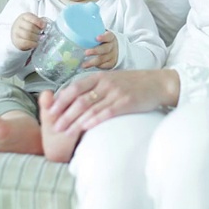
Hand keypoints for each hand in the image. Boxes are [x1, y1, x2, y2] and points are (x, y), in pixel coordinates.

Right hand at [11, 13, 44, 50]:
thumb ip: (40, 22)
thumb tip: (45, 24)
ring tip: (39, 39)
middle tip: (42, 34)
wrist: (19, 34)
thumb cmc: (28, 27)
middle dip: (38, 31)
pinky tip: (36, 43)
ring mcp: (16, 32)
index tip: (43, 26)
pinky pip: (25, 43)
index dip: (38, 22)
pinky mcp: (16, 41)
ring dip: (36, 38)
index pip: (31, 17)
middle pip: (30, 27)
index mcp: (24, 16)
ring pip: (27, 35)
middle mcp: (18, 23)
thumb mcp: (34, 22)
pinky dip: (32, 44)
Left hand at [44, 69, 179, 135]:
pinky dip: (94, 120)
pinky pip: (107, 112)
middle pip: (79, 100)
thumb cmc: (133, 84)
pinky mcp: (126, 102)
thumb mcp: (112, 80)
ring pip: (90, 108)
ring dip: (75, 121)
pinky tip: (85, 128)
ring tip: (65, 132)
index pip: (75, 88)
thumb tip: (76, 98)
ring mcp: (116, 92)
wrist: (158, 83)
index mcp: (100, 77)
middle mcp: (106, 83)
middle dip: (64, 114)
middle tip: (54, 126)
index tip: (51, 111)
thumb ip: (96, 87)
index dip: (61, 100)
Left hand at [82, 31, 117, 68]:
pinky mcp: (111, 63)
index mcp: (110, 37)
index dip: (103, 37)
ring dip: (93, 62)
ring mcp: (112, 55)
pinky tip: (89, 66)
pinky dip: (97, 66)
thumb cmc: (104, 40)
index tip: (96, 38)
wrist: (115, 48)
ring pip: (103, 59)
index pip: (108, 36)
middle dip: (95, 51)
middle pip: (105, 49)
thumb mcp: (101, 34)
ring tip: (83, 65)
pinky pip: (104, 66)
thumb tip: (77, 26)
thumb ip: (93, 32)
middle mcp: (112, 46)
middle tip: (86, 53)